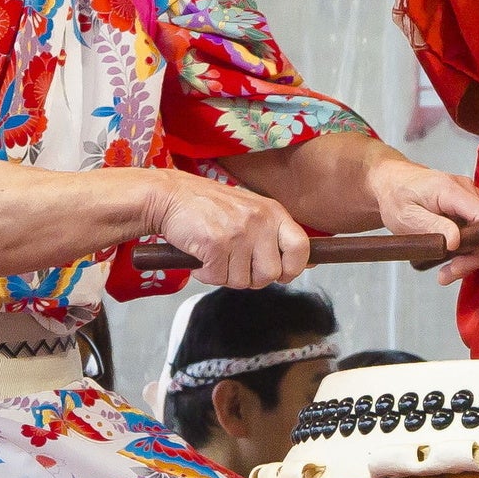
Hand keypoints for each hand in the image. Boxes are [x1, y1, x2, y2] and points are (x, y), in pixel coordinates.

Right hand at [146, 171, 310, 288]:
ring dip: (225, 275)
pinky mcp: (215, 244)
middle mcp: (259, 221)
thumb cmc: (208, 205)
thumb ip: (274, 235)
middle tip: (234, 264)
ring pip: (242, 281)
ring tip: (215, 255)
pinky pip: (217, 279)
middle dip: (251, 277)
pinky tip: (201, 256)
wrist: (170, 196)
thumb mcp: (251, 211)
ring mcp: (238, 233)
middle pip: (270, 274)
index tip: (281, 274)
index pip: (300, 248)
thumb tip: (308, 263)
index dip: (292, 268)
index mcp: (273, 212)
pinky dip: (205, 274)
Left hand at [361, 150, 478, 282]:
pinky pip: (473, 233)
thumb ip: (432, 226)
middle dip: (473, 256)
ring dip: (467, 257)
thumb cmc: (396, 197)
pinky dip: (463, 251)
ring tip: (445, 273)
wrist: (392, 185)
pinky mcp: (466, 209)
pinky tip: (448, 263)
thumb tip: (456, 241)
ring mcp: (467, 199)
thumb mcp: (407, 216)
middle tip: (450, 273)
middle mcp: (465, 191)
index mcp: (450, 189)